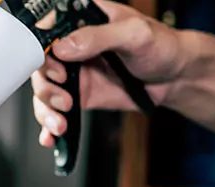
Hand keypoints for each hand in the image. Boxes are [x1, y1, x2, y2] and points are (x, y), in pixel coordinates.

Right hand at [32, 0, 190, 146]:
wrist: (175, 77)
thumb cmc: (161, 46)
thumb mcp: (133, 34)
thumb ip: (98, 37)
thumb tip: (63, 48)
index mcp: (80, 23)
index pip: (46, 33)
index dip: (42, 52)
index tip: (57, 69)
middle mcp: (70, 47)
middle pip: (38, 66)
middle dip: (46, 87)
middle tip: (64, 99)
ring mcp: (72, 73)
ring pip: (43, 91)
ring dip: (46, 110)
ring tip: (61, 122)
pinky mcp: (76, 95)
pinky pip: (54, 110)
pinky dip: (48, 125)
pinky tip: (51, 135)